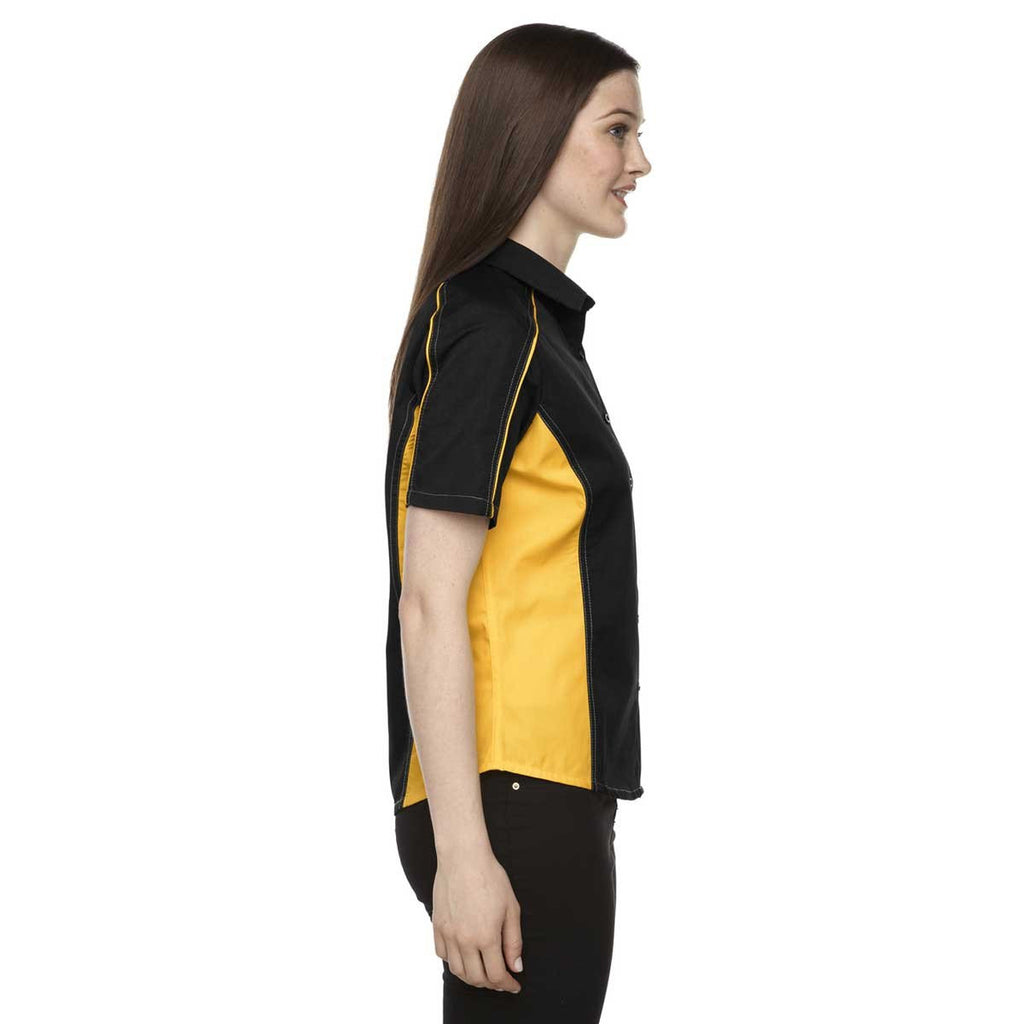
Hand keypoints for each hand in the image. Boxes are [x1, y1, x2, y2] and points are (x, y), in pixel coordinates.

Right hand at [431, 847, 523, 992]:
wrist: (463, 857)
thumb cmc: (490, 878)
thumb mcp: (511, 908)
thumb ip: (514, 941)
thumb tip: (516, 966)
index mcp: (486, 937)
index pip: (496, 975)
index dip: (507, 985)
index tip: (514, 985)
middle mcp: (464, 940)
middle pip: (476, 978)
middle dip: (491, 985)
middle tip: (501, 980)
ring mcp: (448, 934)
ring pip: (457, 971)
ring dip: (472, 977)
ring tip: (483, 971)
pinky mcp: (437, 925)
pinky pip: (442, 955)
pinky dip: (454, 962)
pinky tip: (464, 956)